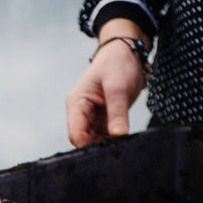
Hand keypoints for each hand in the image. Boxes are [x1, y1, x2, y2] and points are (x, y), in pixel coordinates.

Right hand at [66, 24, 148, 147]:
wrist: (127, 51)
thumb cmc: (117, 63)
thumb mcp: (118, 88)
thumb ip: (117, 113)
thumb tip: (118, 135)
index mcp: (77, 104)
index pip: (75, 133)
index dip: (87, 146)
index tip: (106, 151)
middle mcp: (81, 113)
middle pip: (83, 140)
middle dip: (98, 147)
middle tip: (118, 151)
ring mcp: (92, 116)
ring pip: (95, 140)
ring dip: (106, 144)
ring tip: (122, 147)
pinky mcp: (104, 118)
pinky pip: (105, 135)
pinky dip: (113, 140)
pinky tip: (123, 142)